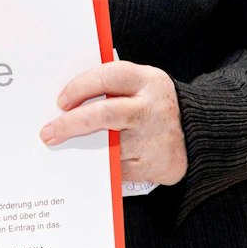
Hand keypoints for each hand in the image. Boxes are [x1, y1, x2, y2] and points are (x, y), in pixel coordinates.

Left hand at [45, 59, 187, 184]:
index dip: (79, 88)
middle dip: (70, 124)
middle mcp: (152, 109)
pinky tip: (90, 167)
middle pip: (105, 114)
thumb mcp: (140, 86)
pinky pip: (120, 170)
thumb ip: (110, 89)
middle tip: (48, 133)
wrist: (199, 133)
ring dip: (83, 151)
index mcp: (147, 81)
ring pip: (109, 147)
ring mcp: (156, 138)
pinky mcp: (158, 165)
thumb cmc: (152, 105)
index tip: (60, 102)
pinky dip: (103, 170)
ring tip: (63, 151)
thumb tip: (65, 104)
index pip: (107, 77)